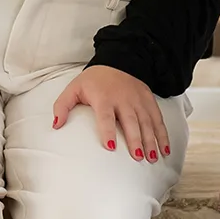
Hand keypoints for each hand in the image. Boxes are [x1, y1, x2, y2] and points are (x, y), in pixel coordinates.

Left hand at [52, 66, 169, 164]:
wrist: (117, 60)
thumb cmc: (93, 81)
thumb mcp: (74, 88)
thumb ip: (62, 106)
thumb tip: (55, 125)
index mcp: (104, 97)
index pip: (106, 116)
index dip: (107, 131)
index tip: (110, 147)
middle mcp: (123, 99)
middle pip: (131, 121)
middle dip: (135, 140)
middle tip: (137, 158)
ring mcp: (138, 100)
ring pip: (147, 122)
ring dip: (151, 141)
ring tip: (152, 158)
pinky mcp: (149, 100)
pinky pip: (158, 119)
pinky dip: (162, 134)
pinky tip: (165, 149)